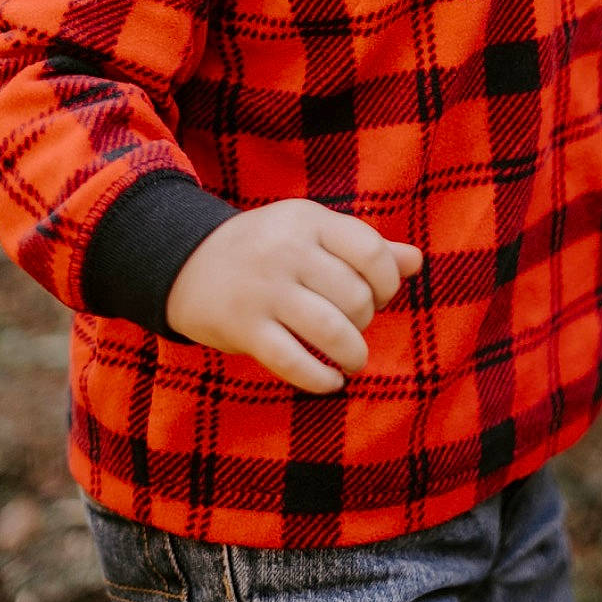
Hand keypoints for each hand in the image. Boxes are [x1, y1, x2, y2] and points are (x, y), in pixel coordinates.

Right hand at [164, 199, 422, 393]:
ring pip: (332, 331)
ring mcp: (264, 290)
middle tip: (354, 324)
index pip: (371, 251)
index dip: (388, 282)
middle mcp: (287, 251)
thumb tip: (416, 262)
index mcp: (308, 220)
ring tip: (353, 360)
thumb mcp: (311, 232)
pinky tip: (331, 381)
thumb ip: (364, 246)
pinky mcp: (244, 329)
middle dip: (365, 319)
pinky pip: (294, 362)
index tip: (381, 296)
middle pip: (355, 296)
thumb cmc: (267, 249)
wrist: (186, 263)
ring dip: (353, 354)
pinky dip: (321, 379)